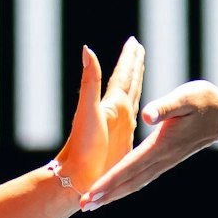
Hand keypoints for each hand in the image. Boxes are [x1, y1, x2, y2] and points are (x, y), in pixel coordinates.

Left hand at [54, 37, 144, 193]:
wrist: (78, 176)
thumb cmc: (82, 146)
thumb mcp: (88, 111)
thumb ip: (91, 80)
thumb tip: (87, 49)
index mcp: (114, 105)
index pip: (123, 76)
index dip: (129, 59)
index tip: (133, 41)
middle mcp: (118, 114)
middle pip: (128, 83)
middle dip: (133, 65)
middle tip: (137, 46)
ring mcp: (121, 127)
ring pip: (133, 98)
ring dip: (135, 81)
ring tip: (139, 67)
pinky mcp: (125, 141)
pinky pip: (135, 117)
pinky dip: (137, 106)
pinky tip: (139, 108)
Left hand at [79, 79, 217, 209]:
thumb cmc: (203, 101)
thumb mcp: (185, 98)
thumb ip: (165, 107)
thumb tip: (147, 115)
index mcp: (162, 144)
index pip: (131, 166)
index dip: (111, 179)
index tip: (93, 191)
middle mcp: (162, 158)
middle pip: (130, 181)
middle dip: (107, 194)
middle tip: (84, 206)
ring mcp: (165, 161)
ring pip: (136, 183)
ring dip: (114, 194)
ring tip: (94, 203)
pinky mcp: (166, 159)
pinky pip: (142, 177)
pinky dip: (126, 186)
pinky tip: (116, 190)